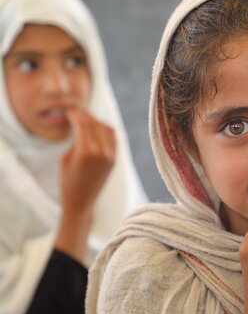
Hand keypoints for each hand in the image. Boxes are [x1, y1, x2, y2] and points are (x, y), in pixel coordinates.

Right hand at [55, 107, 115, 261]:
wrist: (82, 202)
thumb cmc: (67, 181)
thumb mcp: (66, 158)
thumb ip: (76, 141)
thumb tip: (82, 125)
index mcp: (86, 152)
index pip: (83, 124)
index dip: (76, 114)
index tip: (69, 110)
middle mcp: (101, 153)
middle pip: (97, 124)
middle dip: (86, 115)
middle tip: (77, 111)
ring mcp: (111, 156)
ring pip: (108, 129)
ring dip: (98, 121)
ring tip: (87, 119)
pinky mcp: (115, 160)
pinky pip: (114, 139)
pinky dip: (106, 130)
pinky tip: (97, 129)